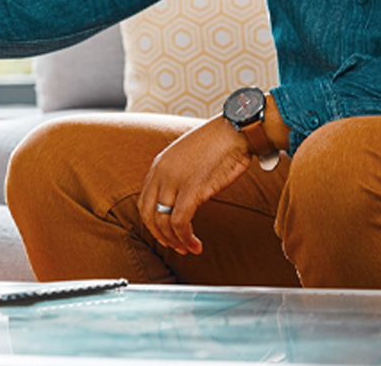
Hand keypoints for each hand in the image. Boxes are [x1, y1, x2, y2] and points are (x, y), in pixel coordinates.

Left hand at [137, 117, 256, 254]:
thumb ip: (180, 174)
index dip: (153, 222)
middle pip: (148, 214)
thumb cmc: (219, 143)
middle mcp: (161, 172)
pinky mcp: (192, 189)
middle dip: (160, 236)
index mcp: (159, 164)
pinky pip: (180, 222)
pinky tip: (196, 246)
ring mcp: (175, 180)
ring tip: (188, 249)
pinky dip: (186, 238)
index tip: (167, 234)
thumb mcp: (190, 157)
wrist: (236, 131)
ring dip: (175, 241)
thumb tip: (183, 195)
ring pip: (162, 222)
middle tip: (175, 247)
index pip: (145, 201)